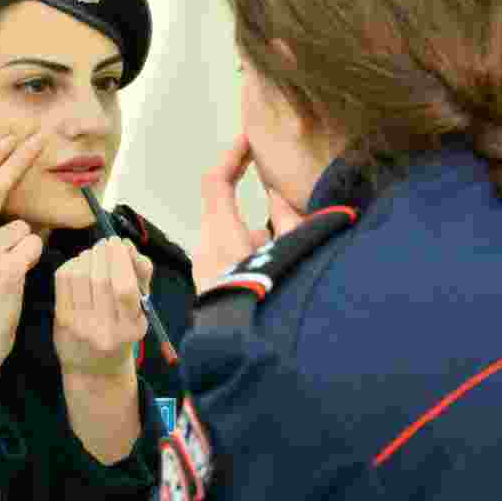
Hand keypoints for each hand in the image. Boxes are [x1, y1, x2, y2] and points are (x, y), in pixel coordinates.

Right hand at [0, 132, 45, 397]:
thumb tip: (19, 208)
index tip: (10, 138)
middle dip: (19, 158)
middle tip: (39, 139)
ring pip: (24, 226)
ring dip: (28, 243)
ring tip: (11, 271)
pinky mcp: (5, 270)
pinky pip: (34, 245)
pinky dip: (34, 258)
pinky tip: (18, 278)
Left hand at [54, 238, 152, 377]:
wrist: (94, 369)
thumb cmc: (122, 332)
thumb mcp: (141, 310)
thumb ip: (141, 275)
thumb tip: (127, 246)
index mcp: (130, 328)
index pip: (125, 289)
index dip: (121, 259)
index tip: (120, 244)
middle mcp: (103, 330)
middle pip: (100, 279)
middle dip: (104, 253)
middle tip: (107, 244)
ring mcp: (79, 326)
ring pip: (80, 275)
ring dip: (88, 256)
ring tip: (95, 254)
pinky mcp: (61, 320)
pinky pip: (63, 279)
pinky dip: (73, 263)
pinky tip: (81, 265)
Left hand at [193, 134, 303, 293]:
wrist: (257, 361)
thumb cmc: (277, 298)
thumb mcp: (296, 251)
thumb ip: (288, 218)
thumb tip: (278, 196)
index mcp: (222, 236)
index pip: (216, 182)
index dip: (231, 155)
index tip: (249, 139)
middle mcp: (205, 252)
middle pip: (223, 212)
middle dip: (252, 202)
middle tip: (271, 181)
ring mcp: (205, 275)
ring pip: (229, 239)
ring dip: (256, 238)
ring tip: (290, 254)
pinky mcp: (211, 293)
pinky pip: (228, 261)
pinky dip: (250, 255)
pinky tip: (276, 275)